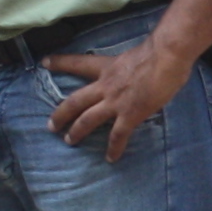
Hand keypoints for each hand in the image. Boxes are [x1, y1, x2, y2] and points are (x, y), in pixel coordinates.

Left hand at [44, 39, 190, 163]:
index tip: (44, 62)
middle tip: (50, 126)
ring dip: (76, 131)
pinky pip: (118, 135)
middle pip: (75, 101)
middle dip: (61, 114)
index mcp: (107, 67)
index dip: (61, 63)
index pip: (78, 63)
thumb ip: (130, 67)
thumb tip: (138, 74)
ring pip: (88, 119)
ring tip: (68, 141)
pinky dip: (114, 148)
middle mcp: (105, 85)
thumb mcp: (135, 55)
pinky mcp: (130, 114)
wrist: (167, 57)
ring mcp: (116, 102)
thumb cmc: (159, 52)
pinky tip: (111, 158)